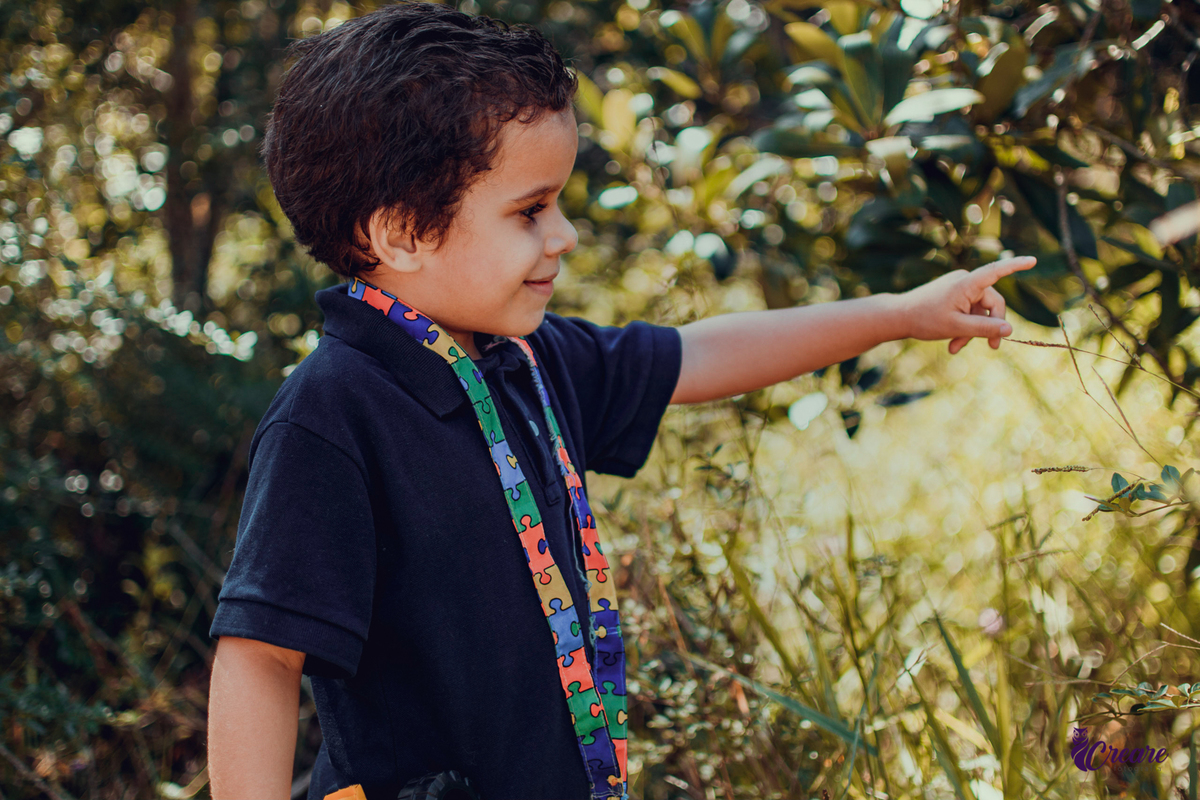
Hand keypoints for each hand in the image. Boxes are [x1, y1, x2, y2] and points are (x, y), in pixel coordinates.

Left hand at [897, 256, 1036, 353]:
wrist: (898, 317)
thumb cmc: (925, 319)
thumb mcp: (957, 327)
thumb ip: (985, 328)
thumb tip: (1009, 329)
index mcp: (967, 283)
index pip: (996, 271)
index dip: (1015, 266)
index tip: (1033, 260)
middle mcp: (965, 281)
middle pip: (992, 304)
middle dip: (989, 326)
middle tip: (992, 348)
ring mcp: (959, 288)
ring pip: (979, 312)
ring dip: (972, 331)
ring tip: (956, 348)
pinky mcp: (954, 296)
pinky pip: (968, 312)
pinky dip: (964, 327)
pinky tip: (953, 344)